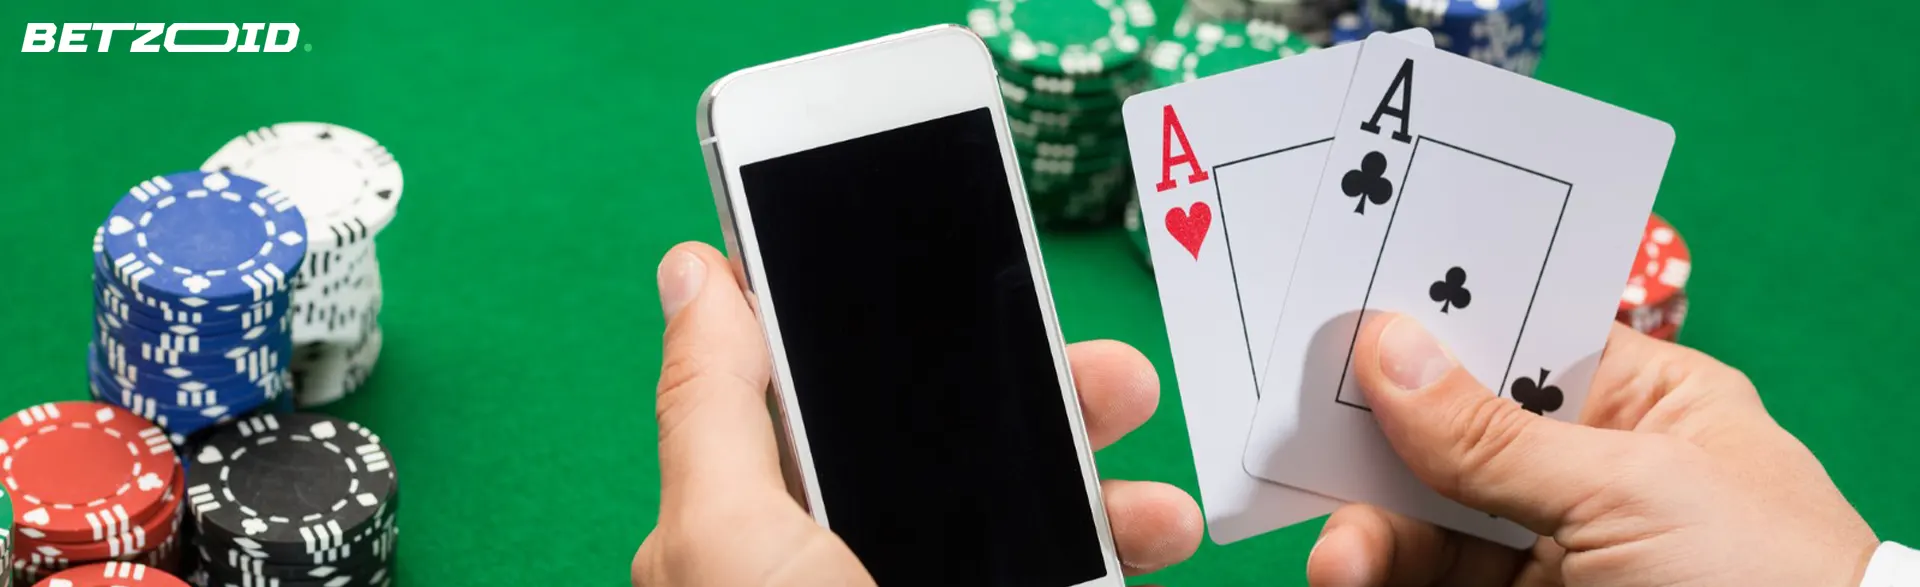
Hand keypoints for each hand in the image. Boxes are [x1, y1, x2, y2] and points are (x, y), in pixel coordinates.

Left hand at [632, 242, 1202, 585]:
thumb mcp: (724, 538)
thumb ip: (712, 407)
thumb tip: (692, 268)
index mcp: (766, 524)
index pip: (835, 395)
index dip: (901, 331)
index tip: (984, 283)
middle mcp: (848, 561)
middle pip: (951, 450)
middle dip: (1041, 406)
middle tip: (1116, 382)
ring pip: (1027, 517)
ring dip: (1104, 487)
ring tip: (1161, 502)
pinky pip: (1069, 575)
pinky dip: (1117, 554)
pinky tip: (1153, 541)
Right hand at [1306, 314, 1879, 586]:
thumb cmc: (1765, 583)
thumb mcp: (1634, 490)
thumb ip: (1497, 434)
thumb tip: (1390, 345)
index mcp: (1650, 408)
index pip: (1521, 341)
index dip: (1437, 326)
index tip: (1346, 313)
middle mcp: (1593, 477)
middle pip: (1453, 434)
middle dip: (1379, 440)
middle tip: (1308, 441)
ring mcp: (1553, 557)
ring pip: (1425, 522)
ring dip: (1370, 530)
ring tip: (1338, 560)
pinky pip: (1427, 582)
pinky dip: (1380, 575)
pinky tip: (1350, 575)